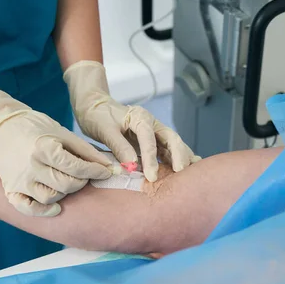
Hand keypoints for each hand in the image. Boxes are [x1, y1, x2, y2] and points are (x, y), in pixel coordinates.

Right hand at [0, 70, 111, 216]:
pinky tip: (56, 207)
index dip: (96, 171)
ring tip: (67, 181)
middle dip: (82, 182)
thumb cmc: (38, 128)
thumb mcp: (64, 134)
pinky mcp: (10, 189)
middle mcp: (31, 166)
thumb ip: (86, 151)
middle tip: (86, 175)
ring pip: (50, 198)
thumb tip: (108, 166)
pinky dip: (43, 211)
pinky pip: (28, 208)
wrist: (4, 126)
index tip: (106, 171)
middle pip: (66, 185)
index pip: (77, 167)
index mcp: (44, 148)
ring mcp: (19, 180)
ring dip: (65, 192)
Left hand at [63, 61, 199, 181]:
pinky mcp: (153, 140)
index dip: (151, 158)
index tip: (151, 176)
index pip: (149, 138)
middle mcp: (151, 123)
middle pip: (171, 138)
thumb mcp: (104, 130)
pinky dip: (176, 159)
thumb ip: (119, 146)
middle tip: (180, 172)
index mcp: (140, 117)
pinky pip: (167, 150)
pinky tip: (187, 168)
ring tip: (190, 173)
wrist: (95, 107)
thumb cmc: (98, 116)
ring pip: (173, 144)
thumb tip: (132, 165)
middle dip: (178, 155)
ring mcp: (154, 131)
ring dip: (182, 157)